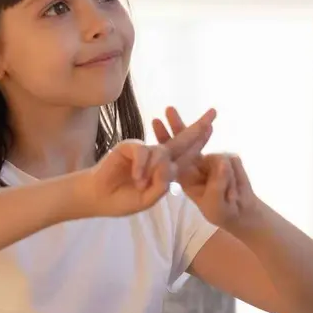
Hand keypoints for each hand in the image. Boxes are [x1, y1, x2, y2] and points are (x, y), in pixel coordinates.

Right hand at [75, 109, 216, 216]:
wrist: (98, 198)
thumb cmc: (124, 199)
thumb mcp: (148, 198)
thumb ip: (161, 184)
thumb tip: (168, 164)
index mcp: (166, 169)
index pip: (187, 155)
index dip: (200, 142)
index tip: (212, 127)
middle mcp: (158, 157)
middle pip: (182, 140)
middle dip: (198, 127)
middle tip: (214, 113)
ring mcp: (145, 150)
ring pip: (162, 152)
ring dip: (154, 169)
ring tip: (140, 184)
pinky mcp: (130, 146)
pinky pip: (144, 151)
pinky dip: (142, 165)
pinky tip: (136, 177)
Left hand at [152, 107, 257, 227]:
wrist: (241, 211)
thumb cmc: (221, 210)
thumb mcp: (215, 202)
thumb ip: (217, 183)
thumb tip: (221, 161)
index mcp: (186, 173)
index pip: (173, 154)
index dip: (165, 137)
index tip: (156, 121)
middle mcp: (197, 163)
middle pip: (186, 141)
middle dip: (178, 125)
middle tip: (168, 109)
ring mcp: (214, 159)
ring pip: (217, 156)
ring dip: (220, 169)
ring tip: (222, 162)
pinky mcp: (230, 158)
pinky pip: (232, 162)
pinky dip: (235, 178)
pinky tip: (235, 192)